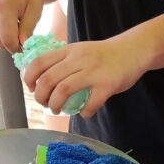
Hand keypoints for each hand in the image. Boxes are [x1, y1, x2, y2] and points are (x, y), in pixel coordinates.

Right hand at [0, 0, 42, 51]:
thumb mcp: (35, 11)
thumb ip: (28, 29)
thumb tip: (21, 46)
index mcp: (4, 5)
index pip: (7, 39)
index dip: (16, 48)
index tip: (24, 47)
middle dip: (11, 41)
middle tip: (21, 32)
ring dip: (3, 34)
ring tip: (13, 21)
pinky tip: (3, 16)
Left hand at [23, 36, 147, 117]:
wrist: (134, 50)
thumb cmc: (104, 54)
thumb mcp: (80, 50)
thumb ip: (64, 61)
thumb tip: (44, 78)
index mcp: (69, 51)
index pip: (39, 62)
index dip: (29, 78)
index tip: (31, 88)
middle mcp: (78, 59)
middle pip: (48, 79)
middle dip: (41, 96)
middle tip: (44, 104)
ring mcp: (93, 72)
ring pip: (64, 90)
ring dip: (56, 105)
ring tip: (57, 110)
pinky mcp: (108, 85)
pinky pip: (91, 103)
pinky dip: (84, 112)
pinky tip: (85, 113)